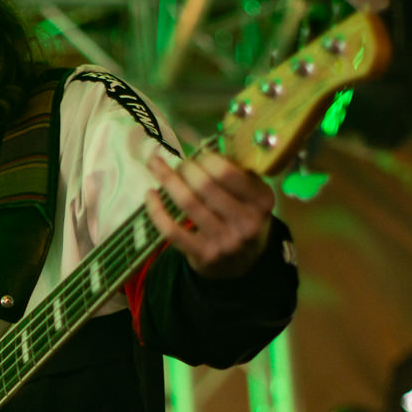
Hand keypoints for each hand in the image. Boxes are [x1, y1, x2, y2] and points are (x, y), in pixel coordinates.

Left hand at [144, 150, 274, 279]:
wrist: (242, 264)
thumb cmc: (242, 217)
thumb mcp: (252, 196)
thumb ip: (236, 173)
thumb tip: (201, 148)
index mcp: (261, 201)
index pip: (227, 172)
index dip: (206, 158)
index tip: (198, 156)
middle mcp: (246, 223)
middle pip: (205, 185)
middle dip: (185, 168)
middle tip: (179, 164)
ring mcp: (225, 242)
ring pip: (187, 203)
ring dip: (168, 180)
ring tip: (157, 167)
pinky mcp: (203, 255)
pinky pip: (172, 230)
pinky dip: (156, 209)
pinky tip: (150, 194)